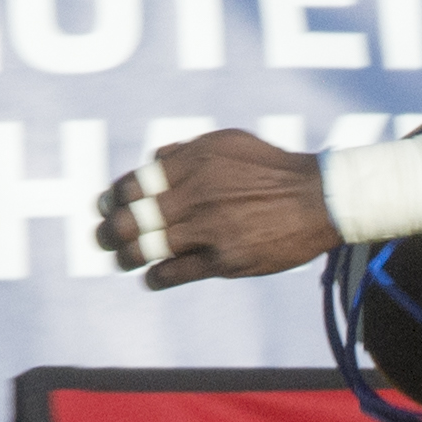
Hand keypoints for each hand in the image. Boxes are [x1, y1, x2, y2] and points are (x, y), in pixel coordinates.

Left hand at [95, 131, 336, 290]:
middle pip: (131, 217)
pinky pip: (176, 273)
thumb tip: (152, 160)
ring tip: (122, 260)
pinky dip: (156, 277)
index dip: (113, 197)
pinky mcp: (225, 259)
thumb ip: (187, 151)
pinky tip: (151, 278)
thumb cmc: (271, 169)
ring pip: (148, 248)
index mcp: (194, 161)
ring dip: (126, 257)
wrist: (317, 200)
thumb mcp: (229, 142)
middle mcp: (197, 193)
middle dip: (109, 231)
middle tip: (103, 238)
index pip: (134, 182)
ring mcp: (210, 228)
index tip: (105, 206)